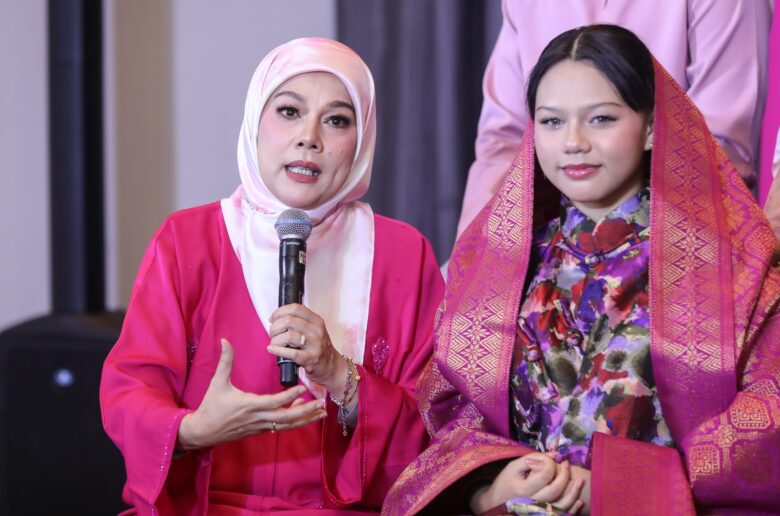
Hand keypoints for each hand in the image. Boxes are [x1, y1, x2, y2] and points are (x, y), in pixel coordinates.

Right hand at [177, 339, 325, 449]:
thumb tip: (225, 340)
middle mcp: (258, 418)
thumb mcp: (218, 382)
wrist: (204, 431)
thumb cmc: (211, 406)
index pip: (275, 402)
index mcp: (250, 405)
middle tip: (321, 404)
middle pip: (287, 418)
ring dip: (305, 419)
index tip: (304, 387)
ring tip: (321, 412)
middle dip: (306, 411)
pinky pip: (281, 426)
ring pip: (287, 425)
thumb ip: (225, 361)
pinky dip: (294, 421)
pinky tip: (304, 413)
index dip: (290, 395)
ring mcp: (261, 426)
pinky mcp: (260, 430)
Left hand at [267, 304, 346, 394]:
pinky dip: (277, 350)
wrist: (331, 366)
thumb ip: (300, 322)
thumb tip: (276, 318)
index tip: (273, 318)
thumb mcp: (314, 329)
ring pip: (288, 336)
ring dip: (275, 339)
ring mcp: (314, 345)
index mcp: (317, 321)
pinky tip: (272, 349)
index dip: (280, 312)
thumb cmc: (318, 347)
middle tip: (273, 333)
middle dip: (275, 327)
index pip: (296, 308)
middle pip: (289, 321)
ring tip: (274, 343)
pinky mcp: (310, 359)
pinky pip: (290, 353)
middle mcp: (317, 331)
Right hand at [470, 453, 584, 514]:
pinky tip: (579, 502)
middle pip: (555, 489)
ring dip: (574, 493)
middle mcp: (532, 503)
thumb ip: (533, 458)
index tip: (551, 458)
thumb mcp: (513, 467)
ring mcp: (539, 512)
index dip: (551, 463)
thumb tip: (555, 453)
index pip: (544, 474)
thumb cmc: (505, 483)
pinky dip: (572, 509)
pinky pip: (561, 515)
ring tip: (580, 481)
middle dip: (565, 475)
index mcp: (523, 489)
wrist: (496, 505)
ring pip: (562, 505)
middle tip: (566, 464)